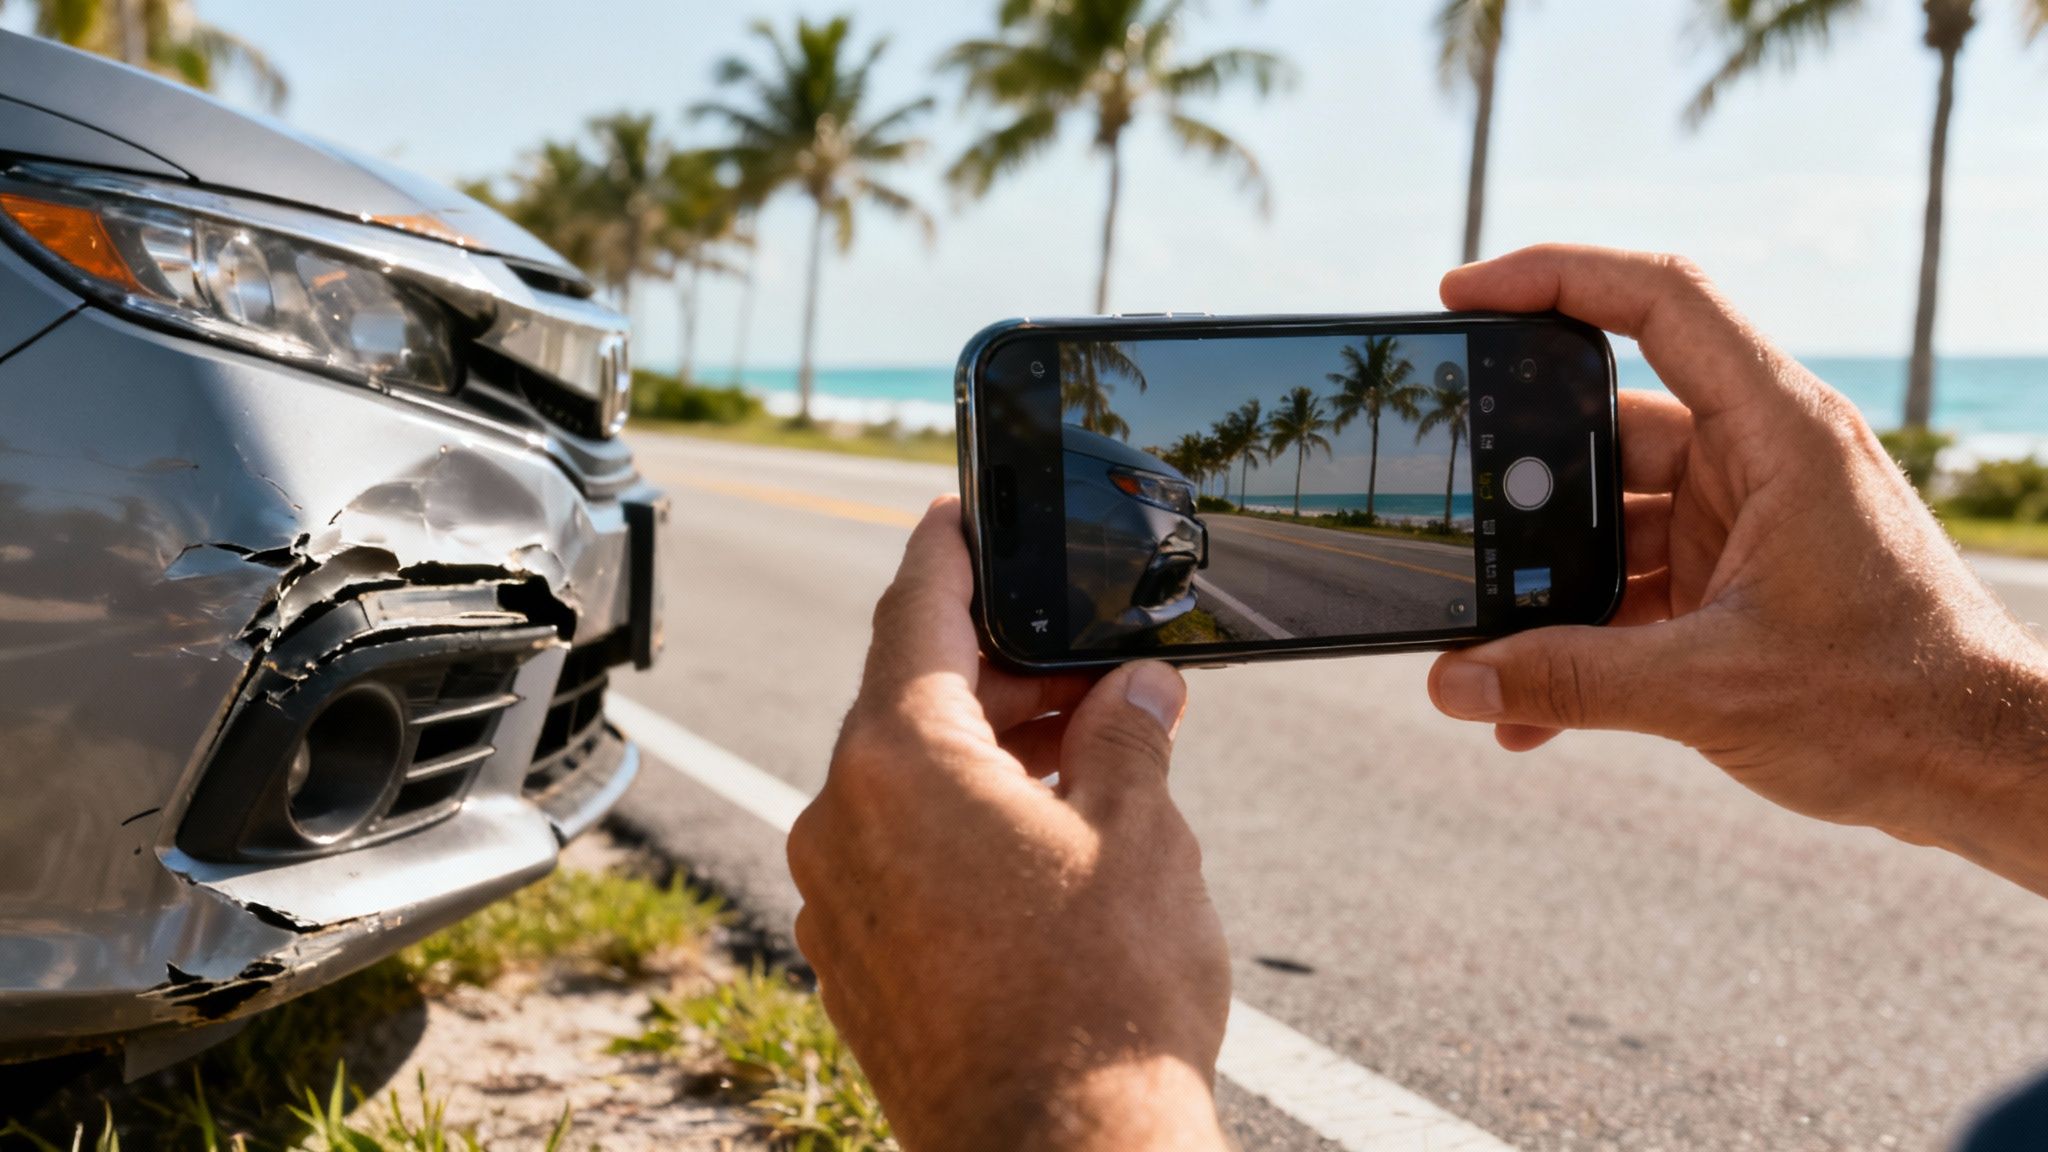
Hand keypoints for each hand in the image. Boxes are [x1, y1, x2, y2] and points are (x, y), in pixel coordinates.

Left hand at [787, 498, 1230, 1151]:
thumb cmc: (1102, 1002)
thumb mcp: (1142, 833)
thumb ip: (1129, 735)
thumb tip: (1137, 691)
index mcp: (900, 759)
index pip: (915, 607)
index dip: (947, 546)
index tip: (958, 508)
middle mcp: (839, 818)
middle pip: (914, 697)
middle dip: (1007, 672)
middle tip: (1094, 669)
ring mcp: (833, 899)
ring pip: (906, 781)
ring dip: (989, 752)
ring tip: (1089, 759)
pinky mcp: (852, 963)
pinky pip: (896, 855)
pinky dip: (960, 825)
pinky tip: (1041, 846)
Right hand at [1427, 245, 2047, 890]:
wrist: (1985, 771)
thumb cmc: (1898, 704)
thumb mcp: (1714, 688)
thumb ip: (1571, 680)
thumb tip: (1451, 683)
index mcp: (1779, 431)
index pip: (1658, 301)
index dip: (1554, 276)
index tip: (1462, 295)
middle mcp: (1761, 458)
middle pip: (1609, 428)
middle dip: (1522, 484)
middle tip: (1451, 520)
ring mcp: (1747, 521)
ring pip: (1612, 523)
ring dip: (1548, 588)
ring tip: (1484, 649)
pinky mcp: (1738, 583)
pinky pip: (1634, 588)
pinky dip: (1584, 636)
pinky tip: (1529, 705)